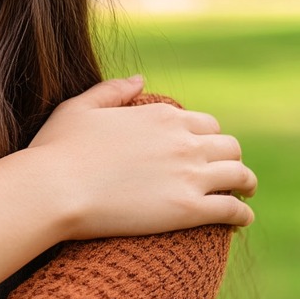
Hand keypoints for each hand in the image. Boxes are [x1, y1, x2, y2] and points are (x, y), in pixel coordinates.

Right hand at [27, 75, 256, 239]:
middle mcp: (182, 141)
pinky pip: (233, 209)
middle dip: (230, 158)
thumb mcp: (79, 107)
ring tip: (244, 193)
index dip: (206, 137)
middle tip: (227, 172)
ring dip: (246, 183)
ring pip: (240, 175)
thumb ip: (113, 90)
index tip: (202, 151)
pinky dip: (243, 213)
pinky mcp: (189, 209)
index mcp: (160, 116)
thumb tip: (141, 78)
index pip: (204, 123)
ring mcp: (189, 175)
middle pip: (229, 146)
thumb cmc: (56, 150)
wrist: (53, 190)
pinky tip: (241, 220)